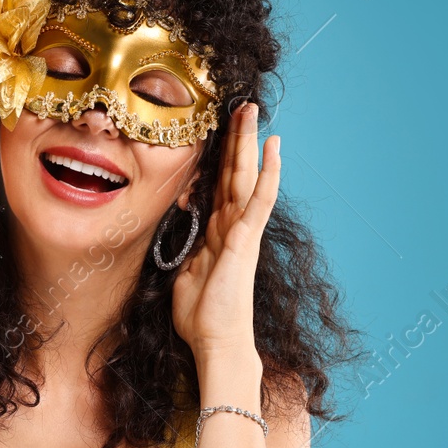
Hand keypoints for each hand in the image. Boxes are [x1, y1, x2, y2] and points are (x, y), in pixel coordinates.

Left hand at [170, 102, 280, 358]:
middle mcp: (231, 226)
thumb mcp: (181, 272)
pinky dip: (268, 173)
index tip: (215, 129)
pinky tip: (273, 148)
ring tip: (253, 112)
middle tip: (240, 106)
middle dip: (236, 139)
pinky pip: (259, 200)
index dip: (217, 157)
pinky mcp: (246, 240)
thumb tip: (175, 225)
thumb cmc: (200, 315)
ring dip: (249, 144)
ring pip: (246, 177)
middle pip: (234, 173)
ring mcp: (242, 231)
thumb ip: (182, 246)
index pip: (216, 184)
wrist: (217, 342)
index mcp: (215, 232)